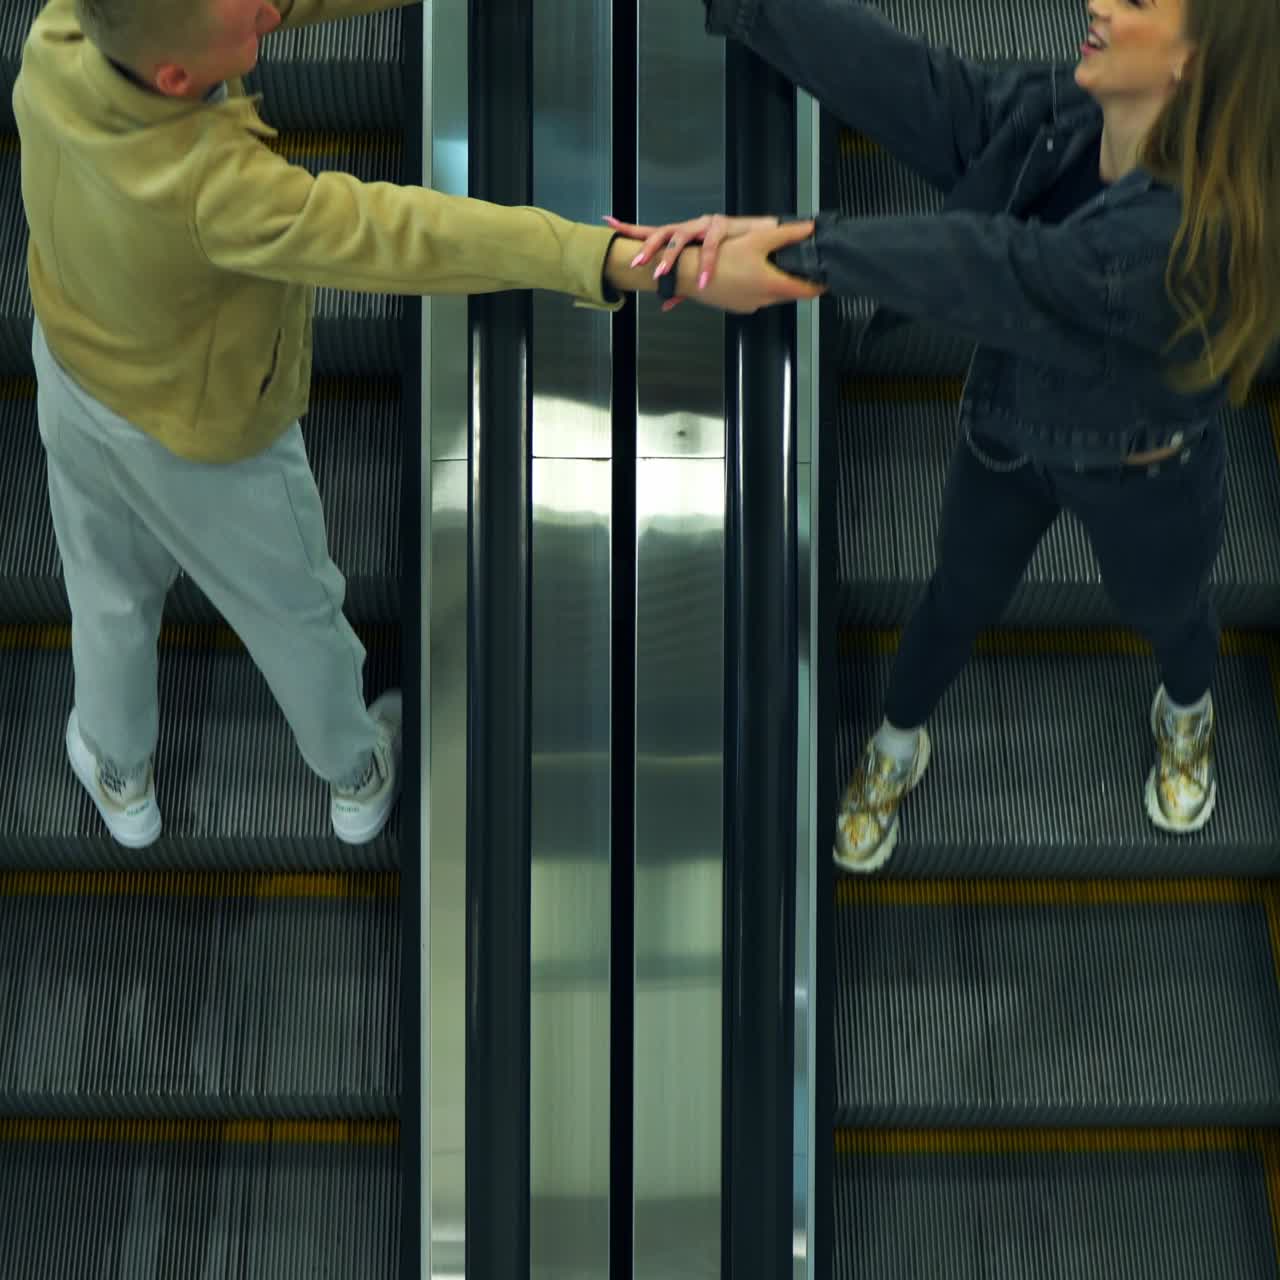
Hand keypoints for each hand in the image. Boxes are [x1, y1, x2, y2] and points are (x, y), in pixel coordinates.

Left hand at [604, 212, 778, 309]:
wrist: (760, 237)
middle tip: (637, 263)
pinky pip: (711, 246)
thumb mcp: (700, 271)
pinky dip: (705, 266)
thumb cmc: (729, 251)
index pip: (650, 232)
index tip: (609, 222)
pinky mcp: (722, 226)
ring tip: (661, 274)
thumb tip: (665, 304)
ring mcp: (704, 225)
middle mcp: (688, 227)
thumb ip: (682, 287)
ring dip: (670, 258)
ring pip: (681, 237)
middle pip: (661, 233)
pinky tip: (702, 282)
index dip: (629, 228)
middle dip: (647, 248)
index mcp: (680, 237)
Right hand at [689, 220, 824, 314]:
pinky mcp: (739, 307)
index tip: (826, 278)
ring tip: (777, 266)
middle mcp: (765, 301)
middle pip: (791, 294)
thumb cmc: (721, 259)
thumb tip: (809, 228)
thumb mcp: (757, 239)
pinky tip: (751, 274)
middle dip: (798, 281)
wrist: (690, 276)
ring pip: (774, 296)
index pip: (808, 291)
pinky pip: (757, 298)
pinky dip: (761, 288)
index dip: (820, 285)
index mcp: (774, 285)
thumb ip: (786, 234)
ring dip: (778, 284)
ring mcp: (751, 306)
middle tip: (802, 265)